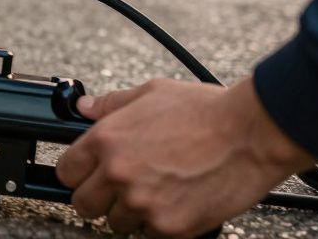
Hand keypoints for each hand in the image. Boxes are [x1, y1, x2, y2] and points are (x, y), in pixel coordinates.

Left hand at [57, 79, 314, 236]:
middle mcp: (118, 173)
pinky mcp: (170, 227)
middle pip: (84, 205)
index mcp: (106, 139)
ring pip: (116, 224)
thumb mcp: (150, 93)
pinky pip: (150, 235)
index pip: (66, 171)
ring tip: (156, 192)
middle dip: (99, 198)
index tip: (87, 175)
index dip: (77, 174)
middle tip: (120, 189)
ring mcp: (143, 203)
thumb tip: (84, 109)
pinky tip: (176, 202)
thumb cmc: (205, 111)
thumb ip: (111, 105)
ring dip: (130, 213)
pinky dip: (160, 224)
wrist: (251, 134)